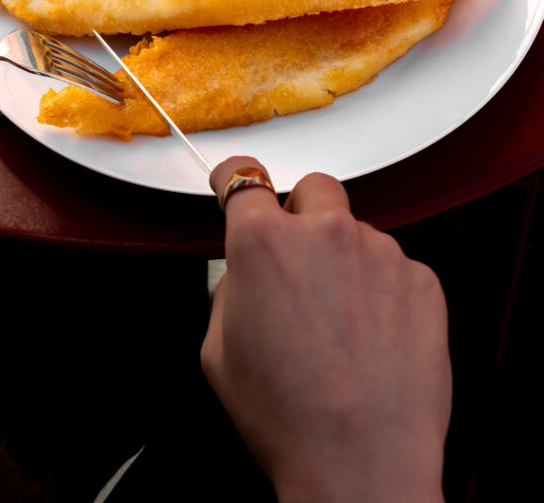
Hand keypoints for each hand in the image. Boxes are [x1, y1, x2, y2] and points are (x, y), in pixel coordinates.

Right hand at [201, 157, 451, 502]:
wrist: (362, 463)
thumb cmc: (290, 417)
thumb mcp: (218, 351)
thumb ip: (232, 289)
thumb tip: (247, 272)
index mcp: (264, 243)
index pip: (242, 178)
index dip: (233, 179)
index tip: (235, 180)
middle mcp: (325, 234)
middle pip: (313, 188)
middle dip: (302, 214)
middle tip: (299, 261)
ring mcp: (380, 252)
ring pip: (358, 232)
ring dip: (346, 260)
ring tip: (341, 325)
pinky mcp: (421, 278)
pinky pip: (395, 267)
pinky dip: (383, 291)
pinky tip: (372, 338)